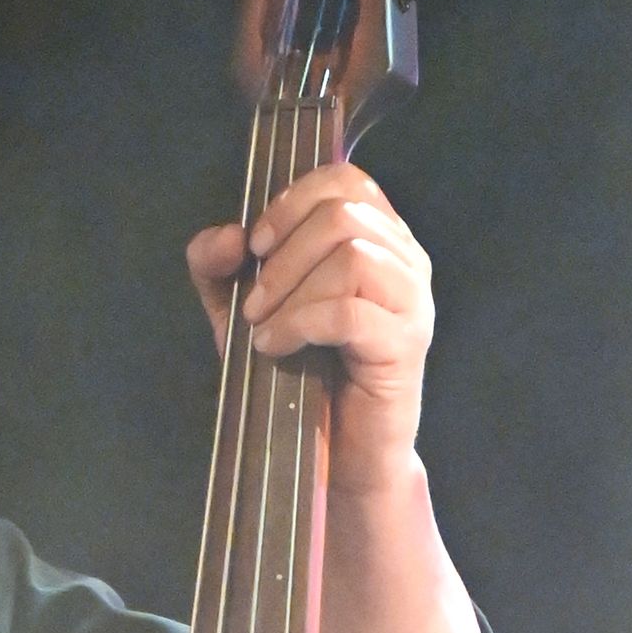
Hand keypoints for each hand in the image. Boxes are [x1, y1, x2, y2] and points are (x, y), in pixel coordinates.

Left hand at [186, 164, 433, 498]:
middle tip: (254, 304)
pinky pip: (350, 311)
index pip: (345, 180)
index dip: (292, 202)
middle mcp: (403, 259)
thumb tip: (224, 235)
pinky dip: (300, 324)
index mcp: (374, 237)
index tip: (255, 246)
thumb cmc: (297, 375)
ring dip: (291, 291)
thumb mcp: (244, 312)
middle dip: (284, 256)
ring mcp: (411, 301)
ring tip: (264, 328)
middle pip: (344, 213)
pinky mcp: (405, 344)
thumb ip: (220, 269)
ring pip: (352, 256)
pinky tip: (275, 348)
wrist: (334, 452)